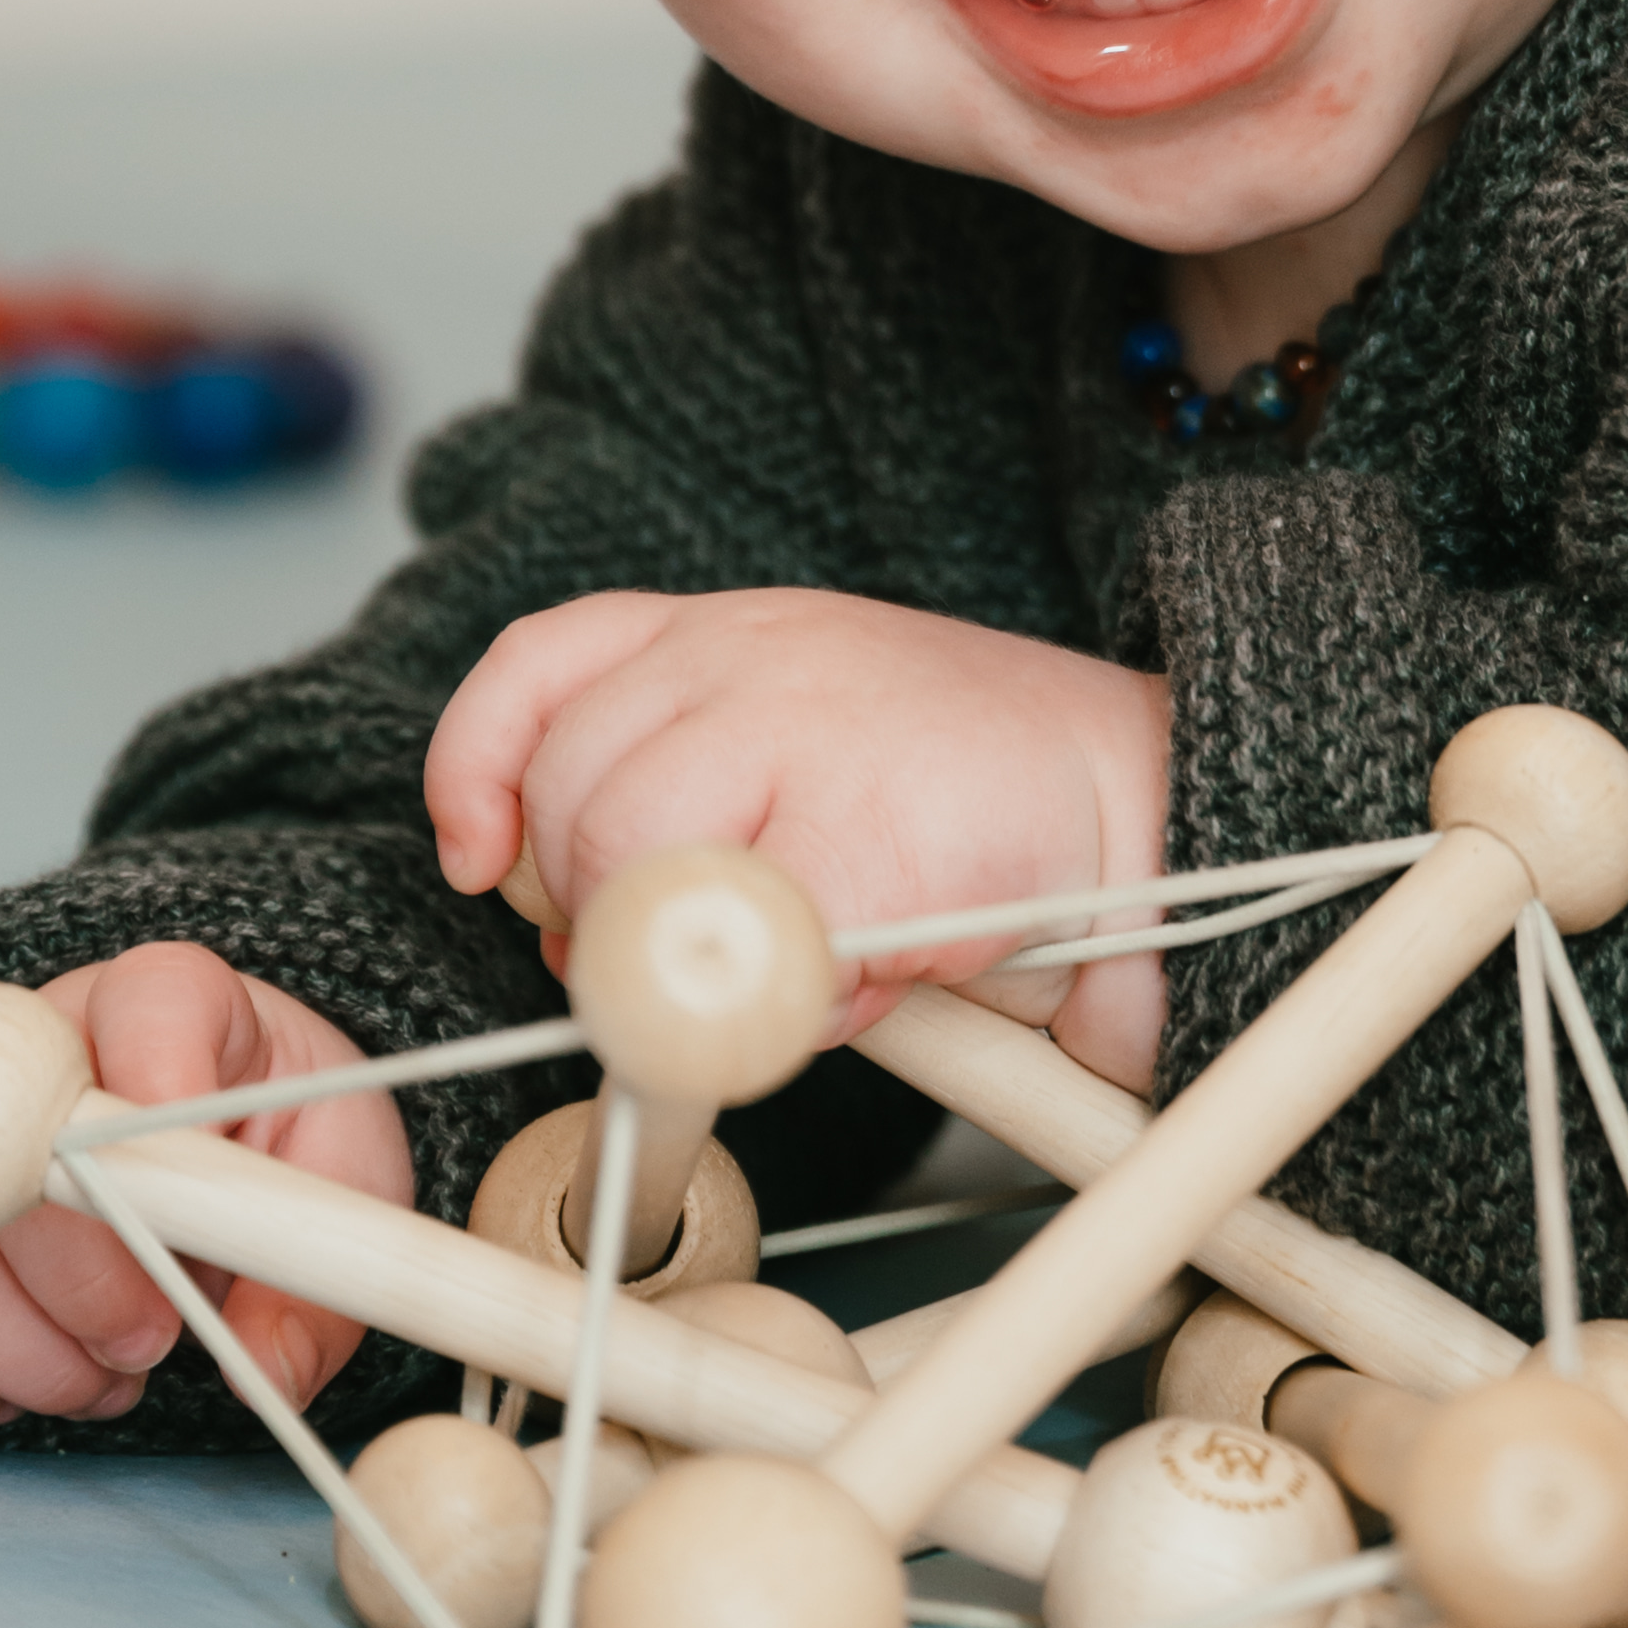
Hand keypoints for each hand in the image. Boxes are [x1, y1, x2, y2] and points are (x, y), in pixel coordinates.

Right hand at [0, 941, 412, 1442]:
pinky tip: (1, 1400)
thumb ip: (315, 1270)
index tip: (196, 1176)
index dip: (164, 1076)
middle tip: (149, 1342)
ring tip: (98, 1380)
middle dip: (81, 1276)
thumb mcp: (334, 1184)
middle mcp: (27, 1046)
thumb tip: (266, 1371)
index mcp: (167, 1000)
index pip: (152, 997)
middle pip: (4, 1142)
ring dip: (11, 1348)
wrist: (186, 1143)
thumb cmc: (262, 1144)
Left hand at [425, 588, 1181, 1090]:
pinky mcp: (860, 833)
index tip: (479, 862)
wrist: (1149, 793)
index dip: (479, 770)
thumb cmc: (964, 793)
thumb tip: (574, 932)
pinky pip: (743, 943)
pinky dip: (789, 996)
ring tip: (797, 960)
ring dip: (690, 951)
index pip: (542, 666)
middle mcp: (752, 655)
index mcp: (731, 631)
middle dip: (601, 904)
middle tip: (698, 950)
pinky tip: (862, 981)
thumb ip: (679, 797)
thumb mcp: (800, 741)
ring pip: (632, 863)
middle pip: (571, 791)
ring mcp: (805, 731)